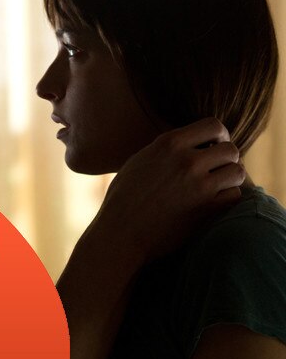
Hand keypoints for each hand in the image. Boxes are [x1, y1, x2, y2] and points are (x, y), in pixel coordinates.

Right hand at [91, 117, 244, 263]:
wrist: (119, 233)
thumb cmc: (122, 199)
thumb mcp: (138, 162)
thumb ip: (164, 151)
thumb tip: (184, 144)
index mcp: (168, 144)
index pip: (213, 125)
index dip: (219, 136)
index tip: (214, 146)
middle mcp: (187, 161)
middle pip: (230, 149)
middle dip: (226, 160)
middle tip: (217, 171)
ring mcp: (199, 185)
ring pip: (237, 172)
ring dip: (229, 180)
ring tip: (216, 188)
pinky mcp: (206, 210)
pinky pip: (235, 195)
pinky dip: (227, 199)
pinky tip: (213, 204)